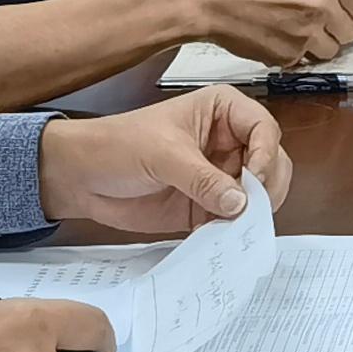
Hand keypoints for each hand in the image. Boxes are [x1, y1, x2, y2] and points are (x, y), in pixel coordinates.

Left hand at [38, 86, 290, 233]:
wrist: (81, 178)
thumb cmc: (119, 147)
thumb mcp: (163, 155)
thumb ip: (203, 179)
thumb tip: (242, 204)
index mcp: (223, 111)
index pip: (264, 128)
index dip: (266, 154)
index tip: (253, 180)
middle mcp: (229, 142)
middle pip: (272, 162)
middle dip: (267, 186)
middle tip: (251, 209)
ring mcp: (220, 176)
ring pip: (258, 194)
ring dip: (253, 212)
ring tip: (235, 227)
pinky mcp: (207, 206)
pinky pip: (233, 219)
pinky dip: (234, 231)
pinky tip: (224, 240)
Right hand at [165, 0, 352, 67]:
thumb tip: (349, 0)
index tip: (347, 18)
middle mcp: (323, 0)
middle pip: (352, 33)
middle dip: (336, 31)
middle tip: (315, 24)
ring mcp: (307, 29)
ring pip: (331, 51)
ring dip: (317, 46)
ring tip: (293, 30)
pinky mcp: (290, 53)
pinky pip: (306, 61)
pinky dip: (295, 55)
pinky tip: (277, 37)